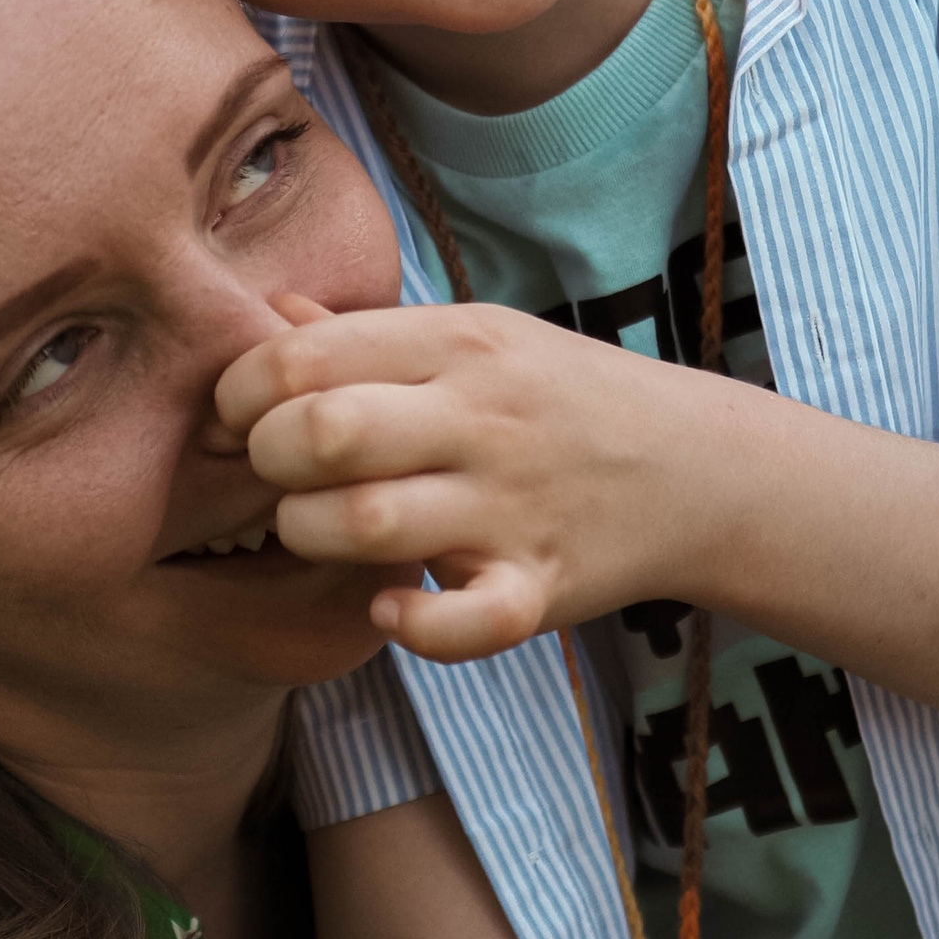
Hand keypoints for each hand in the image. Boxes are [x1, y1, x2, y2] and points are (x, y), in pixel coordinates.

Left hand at [213, 299, 699, 659]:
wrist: (696, 468)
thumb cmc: (558, 397)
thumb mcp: (476, 336)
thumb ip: (369, 335)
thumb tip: (272, 314)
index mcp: (457, 342)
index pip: (304, 355)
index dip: (242, 391)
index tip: (243, 418)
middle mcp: (481, 418)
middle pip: (321, 434)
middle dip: (267, 459)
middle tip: (281, 475)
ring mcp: (511, 507)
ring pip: (362, 525)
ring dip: (311, 534)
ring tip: (322, 529)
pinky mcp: (539, 589)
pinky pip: (459, 623)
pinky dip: (409, 625)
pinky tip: (391, 605)